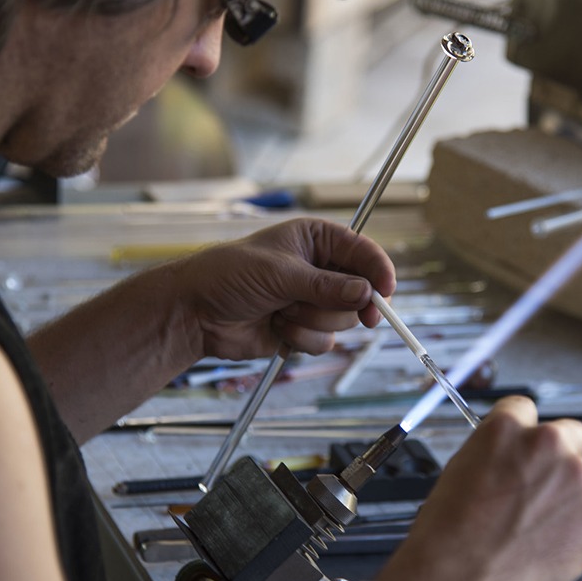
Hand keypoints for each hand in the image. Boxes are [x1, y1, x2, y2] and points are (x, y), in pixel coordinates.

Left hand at [171, 217, 395, 360]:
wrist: (196, 313)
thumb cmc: (229, 276)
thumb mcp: (280, 274)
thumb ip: (326, 286)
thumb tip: (366, 293)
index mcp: (316, 240)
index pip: (362, 252)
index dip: (379, 271)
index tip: (386, 291)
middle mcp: (320, 269)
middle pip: (361, 292)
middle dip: (344, 305)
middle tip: (358, 316)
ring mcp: (312, 301)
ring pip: (344, 320)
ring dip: (314, 321)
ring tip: (282, 312)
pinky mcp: (303, 329)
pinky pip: (325, 340)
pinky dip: (302, 338)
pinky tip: (277, 328)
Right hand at [397, 397, 581, 580]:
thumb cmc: (449, 536)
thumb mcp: (460, 472)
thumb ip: (497, 456)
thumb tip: (513, 462)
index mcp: (507, 428)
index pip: (529, 411)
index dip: (528, 438)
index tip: (529, 454)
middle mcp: (548, 444)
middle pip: (574, 437)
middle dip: (564, 463)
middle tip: (544, 496)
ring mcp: (579, 480)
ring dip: (579, 501)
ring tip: (547, 532)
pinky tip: (566, 549)